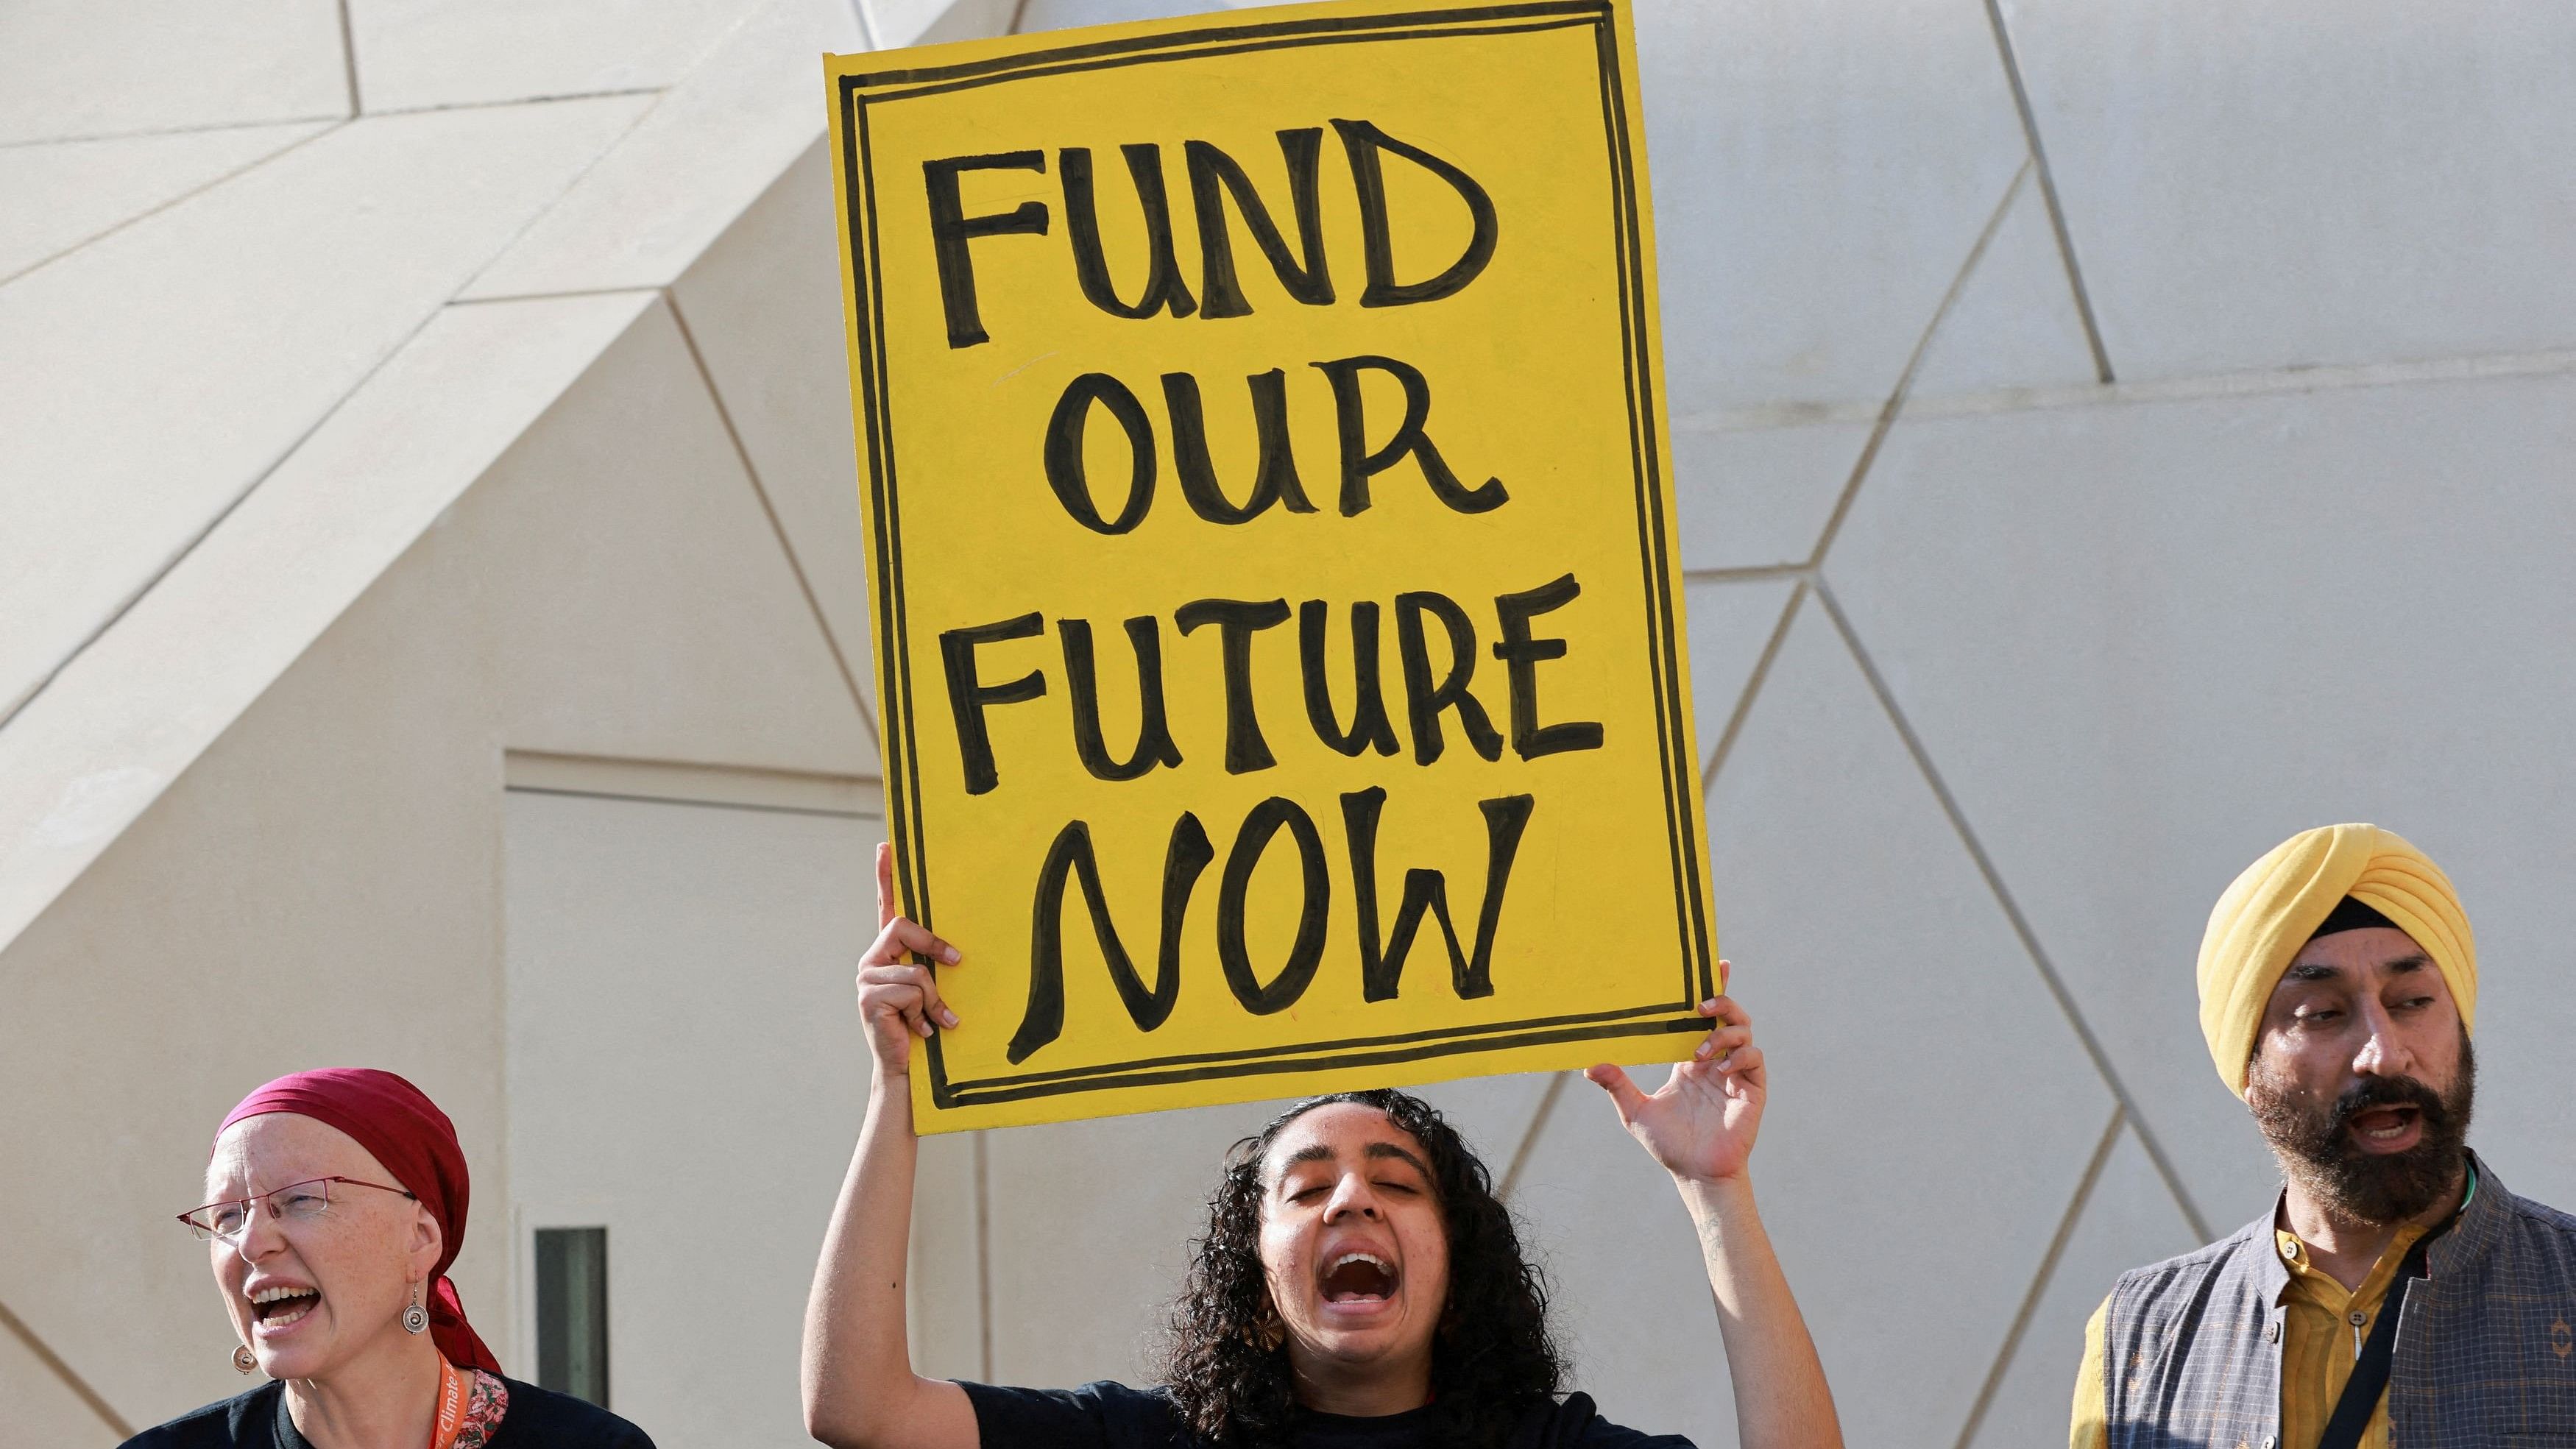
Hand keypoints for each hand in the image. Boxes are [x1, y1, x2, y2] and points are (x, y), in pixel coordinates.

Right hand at [856, 843, 960, 1079]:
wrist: (906, 1067)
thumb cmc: (923, 1025)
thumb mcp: (930, 989)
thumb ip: (932, 964)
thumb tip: (959, 951)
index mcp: (887, 953)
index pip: (885, 906)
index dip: (885, 875)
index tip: (886, 845)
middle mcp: (872, 960)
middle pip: (902, 926)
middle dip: (933, 946)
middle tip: (956, 962)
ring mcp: (866, 978)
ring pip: (916, 970)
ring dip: (933, 999)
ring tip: (932, 1020)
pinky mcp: (869, 997)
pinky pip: (912, 991)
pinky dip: (926, 1012)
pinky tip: (921, 1030)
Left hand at [1584, 966, 1763, 1184]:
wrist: (1696, 1174)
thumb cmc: (1668, 1144)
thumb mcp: (1636, 1112)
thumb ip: (1617, 1086)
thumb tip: (1589, 1064)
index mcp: (1691, 1059)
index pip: (1703, 1016)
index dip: (1711, 989)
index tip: (1712, 964)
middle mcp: (1715, 1060)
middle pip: (1728, 1015)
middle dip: (1720, 1001)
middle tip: (1700, 1005)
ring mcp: (1736, 1074)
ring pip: (1743, 1032)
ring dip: (1722, 1033)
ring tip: (1700, 1051)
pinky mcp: (1751, 1090)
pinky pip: (1753, 1060)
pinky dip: (1738, 1058)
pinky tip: (1719, 1070)